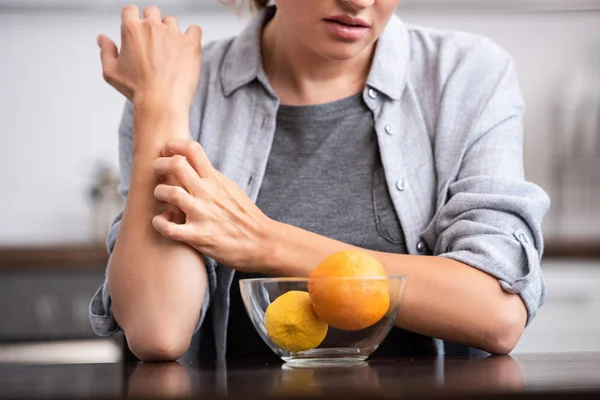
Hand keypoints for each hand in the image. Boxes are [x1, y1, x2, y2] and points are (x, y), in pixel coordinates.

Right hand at [97, 5, 201, 108]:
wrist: (161, 102)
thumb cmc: (137, 90)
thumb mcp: (111, 72)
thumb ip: (106, 51)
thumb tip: (102, 39)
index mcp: (131, 29)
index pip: (131, 10)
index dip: (133, 19)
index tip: (138, 31)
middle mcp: (153, 26)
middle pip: (153, 12)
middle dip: (152, 23)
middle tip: (154, 43)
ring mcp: (174, 33)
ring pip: (172, 21)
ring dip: (170, 31)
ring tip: (169, 52)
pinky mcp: (191, 43)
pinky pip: (195, 29)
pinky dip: (192, 35)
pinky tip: (187, 47)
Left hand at [151, 139, 274, 271]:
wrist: (262, 243)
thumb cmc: (246, 217)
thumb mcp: (232, 190)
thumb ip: (212, 178)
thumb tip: (196, 167)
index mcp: (216, 180)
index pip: (192, 149)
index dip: (173, 146)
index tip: (168, 154)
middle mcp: (208, 193)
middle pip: (176, 164)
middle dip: (159, 165)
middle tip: (158, 174)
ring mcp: (202, 214)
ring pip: (170, 193)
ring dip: (159, 193)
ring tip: (162, 199)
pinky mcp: (198, 237)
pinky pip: (169, 228)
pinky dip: (159, 223)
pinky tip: (163, 221)